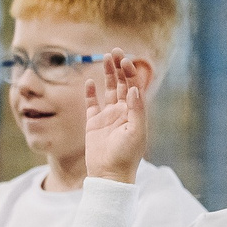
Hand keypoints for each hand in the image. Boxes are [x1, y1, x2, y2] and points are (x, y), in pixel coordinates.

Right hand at [82, 52, 150, 180]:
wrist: (109, 175)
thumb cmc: (126, 156)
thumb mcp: (136, 133)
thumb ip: (136, 110)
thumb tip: (133, 89)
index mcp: (135, 114)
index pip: (133, 88)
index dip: (130, 73)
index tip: (125, 60)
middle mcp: (122, 113)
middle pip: (121, 85)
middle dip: (119, 68)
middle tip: (115, 51)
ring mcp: (108, 117)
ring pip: (108, 90)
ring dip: (107, 74)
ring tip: (105, 57)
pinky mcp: (93, 124)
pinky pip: (92, 104)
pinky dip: (91, 93)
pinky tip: (90, 82)